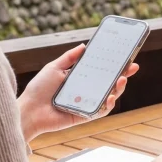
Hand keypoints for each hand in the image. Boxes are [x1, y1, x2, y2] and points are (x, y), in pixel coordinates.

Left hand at [17, 44, 137, 143]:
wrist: (29, 110)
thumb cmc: (39, 89)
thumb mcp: (54, 67)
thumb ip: (69, 58)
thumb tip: (84, 46)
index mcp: (80, 79)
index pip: (101, 71)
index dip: (114, 65)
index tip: (126, 57)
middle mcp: (85, 91)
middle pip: (109, 83)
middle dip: (123, 75)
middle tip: (132, 67)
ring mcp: (86, 103)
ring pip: (109, 97)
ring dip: (119, 89)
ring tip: (122, 80)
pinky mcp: (85, 116)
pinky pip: (101, 111)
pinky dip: (108, 105)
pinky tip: (111, 97)